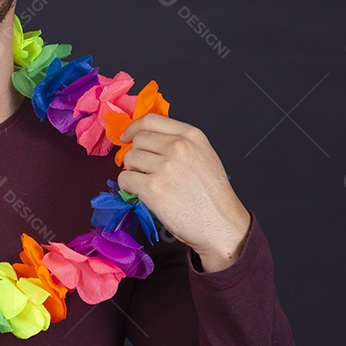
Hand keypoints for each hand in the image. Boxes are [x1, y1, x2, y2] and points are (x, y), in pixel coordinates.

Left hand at [116, 113, 250, 272]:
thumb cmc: (212, 195)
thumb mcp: (204, 155)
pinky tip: (141, 194)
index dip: (134, 128)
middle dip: (136, 154)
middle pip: (138, 140)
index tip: (128, 137)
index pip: (151, 120)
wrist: (221, 224)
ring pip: (129, 158)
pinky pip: (125, 179)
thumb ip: (179, 142)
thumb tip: (145, 139)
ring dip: (132, 171)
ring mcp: (165, 166)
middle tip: (144, 170)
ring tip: (147, 183)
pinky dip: (127, 187)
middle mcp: (178, 147)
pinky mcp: (153, 187)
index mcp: (191, 135)